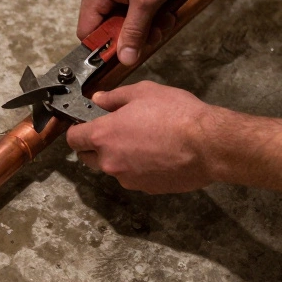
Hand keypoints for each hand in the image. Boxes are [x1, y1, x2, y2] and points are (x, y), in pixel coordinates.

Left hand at [66, 82, 213, 193]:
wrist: (208, 145)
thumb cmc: (176, 114)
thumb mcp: (143, 92)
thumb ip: (115, 97)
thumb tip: (99, 99)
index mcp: (104, 135)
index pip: (73, 138)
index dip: (77, 130)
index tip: (86, 124)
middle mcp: (110, 161)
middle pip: (88, 157)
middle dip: (95, 146)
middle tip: (115, 131)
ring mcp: (128, 178)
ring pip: (113, 168)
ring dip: (119, 157)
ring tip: (143, 141)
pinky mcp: (146, 189)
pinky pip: (134, 177)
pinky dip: (139, 168)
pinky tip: (157, 154)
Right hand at [79, 0, 188, 64]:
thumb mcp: (147, 3)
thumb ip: (134, 33)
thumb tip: (125, 58)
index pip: (87, 32)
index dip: (104, 47)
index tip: (125, 54)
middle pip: (109, 28)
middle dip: (134, 34)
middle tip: (155, 33)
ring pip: (126, 19)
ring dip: (147, 24)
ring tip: (165, 17)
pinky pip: (135, 8)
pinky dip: (151, 12)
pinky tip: (166, 8)